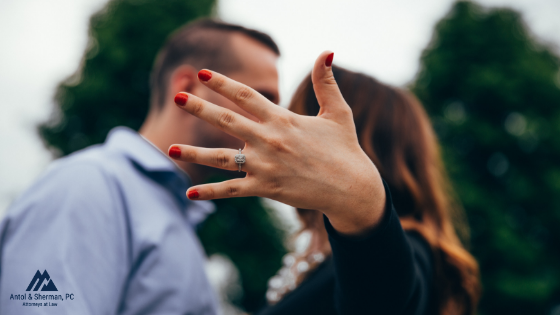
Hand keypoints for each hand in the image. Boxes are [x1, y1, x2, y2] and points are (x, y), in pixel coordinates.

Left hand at [169, 51, 385, 234]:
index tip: (202, 74)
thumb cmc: (345, 149)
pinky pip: (232, 190)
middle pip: (227, 121)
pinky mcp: (266, 189)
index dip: (223, 83)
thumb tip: (327, 51)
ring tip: (171, 147)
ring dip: (195, 153)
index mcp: (283, 120)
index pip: (247, 96)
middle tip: (177, 97)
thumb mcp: (338, 112)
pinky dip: (211, 192)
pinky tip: (189, 193)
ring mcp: (265, 166)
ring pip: (222, 158)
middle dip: (200, 108)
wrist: (351, 188)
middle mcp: (269, 141)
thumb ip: (326, 83)